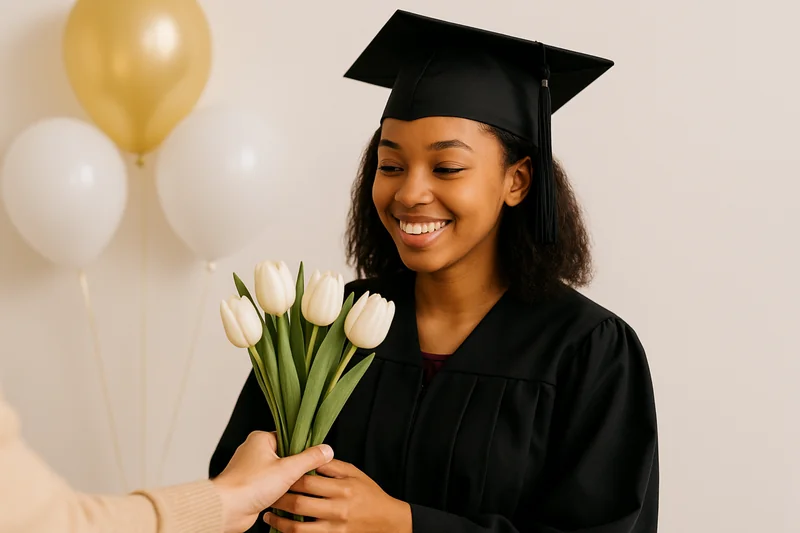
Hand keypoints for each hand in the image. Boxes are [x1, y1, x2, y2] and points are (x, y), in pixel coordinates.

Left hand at [212, 431, 333, 532]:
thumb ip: (309, 459)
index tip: (315, 457)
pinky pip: (269, 484)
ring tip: (298, 487)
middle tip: (308, 474)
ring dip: (287, 480)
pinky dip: (278, 490)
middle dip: (296, 466)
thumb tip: (327, 450)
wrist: (227, 510)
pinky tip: (286, 496)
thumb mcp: (288, 469)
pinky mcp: (249, 485)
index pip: (289, 437)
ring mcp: (250, 468)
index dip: (303, 448)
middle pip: (285, 454)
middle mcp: (253, 450)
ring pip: (277, 471)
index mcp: (260, 439)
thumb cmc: (250, 486)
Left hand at [265, 459, 411, 532]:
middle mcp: (338, 506)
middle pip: (300, 499)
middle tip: (269, 490)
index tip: (278, 472)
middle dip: (281, 495)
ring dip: (280, 518)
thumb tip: (312, 455)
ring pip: (298, 523)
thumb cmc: (371, 495)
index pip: (308, 478)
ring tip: (270, 512)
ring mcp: (334, 526)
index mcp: (343, 486)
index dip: (289, 475)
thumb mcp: (356, 473)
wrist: (388, 523)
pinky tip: (280, 527)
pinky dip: (288, 532)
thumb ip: (333, 466)